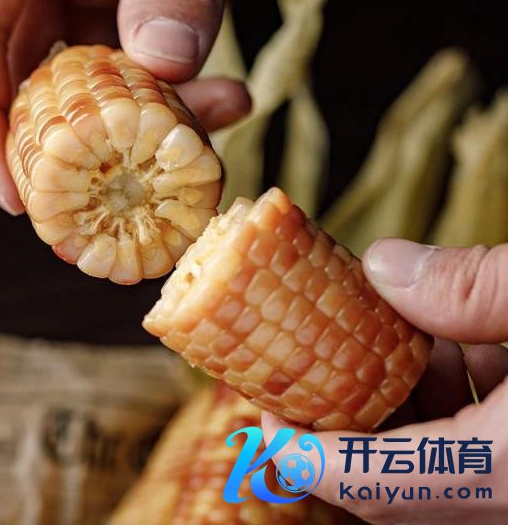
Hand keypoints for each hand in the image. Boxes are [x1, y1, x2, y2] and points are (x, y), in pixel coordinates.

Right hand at [0, 0, 312, 212]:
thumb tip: (164, 65)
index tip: (13, 195)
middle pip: (26, 72)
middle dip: (67, 144)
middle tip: (107, 199)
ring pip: (98, 81)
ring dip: (147, 124)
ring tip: (207, 134)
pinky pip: (148, 69)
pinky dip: (184, 98)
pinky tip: (230, 100)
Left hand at [263, 239, 507, 523]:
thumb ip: (469, 287)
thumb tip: (381, 265)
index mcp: (504, 466)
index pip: (370, 484)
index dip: (301, 452)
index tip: (265, 408)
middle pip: (396, 477)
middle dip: (356, 409)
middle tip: (330, 352)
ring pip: (441, 464)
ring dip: (414, 398)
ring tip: (420, 336)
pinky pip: (482, 455)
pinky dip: (462, 403)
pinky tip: (474, 349)